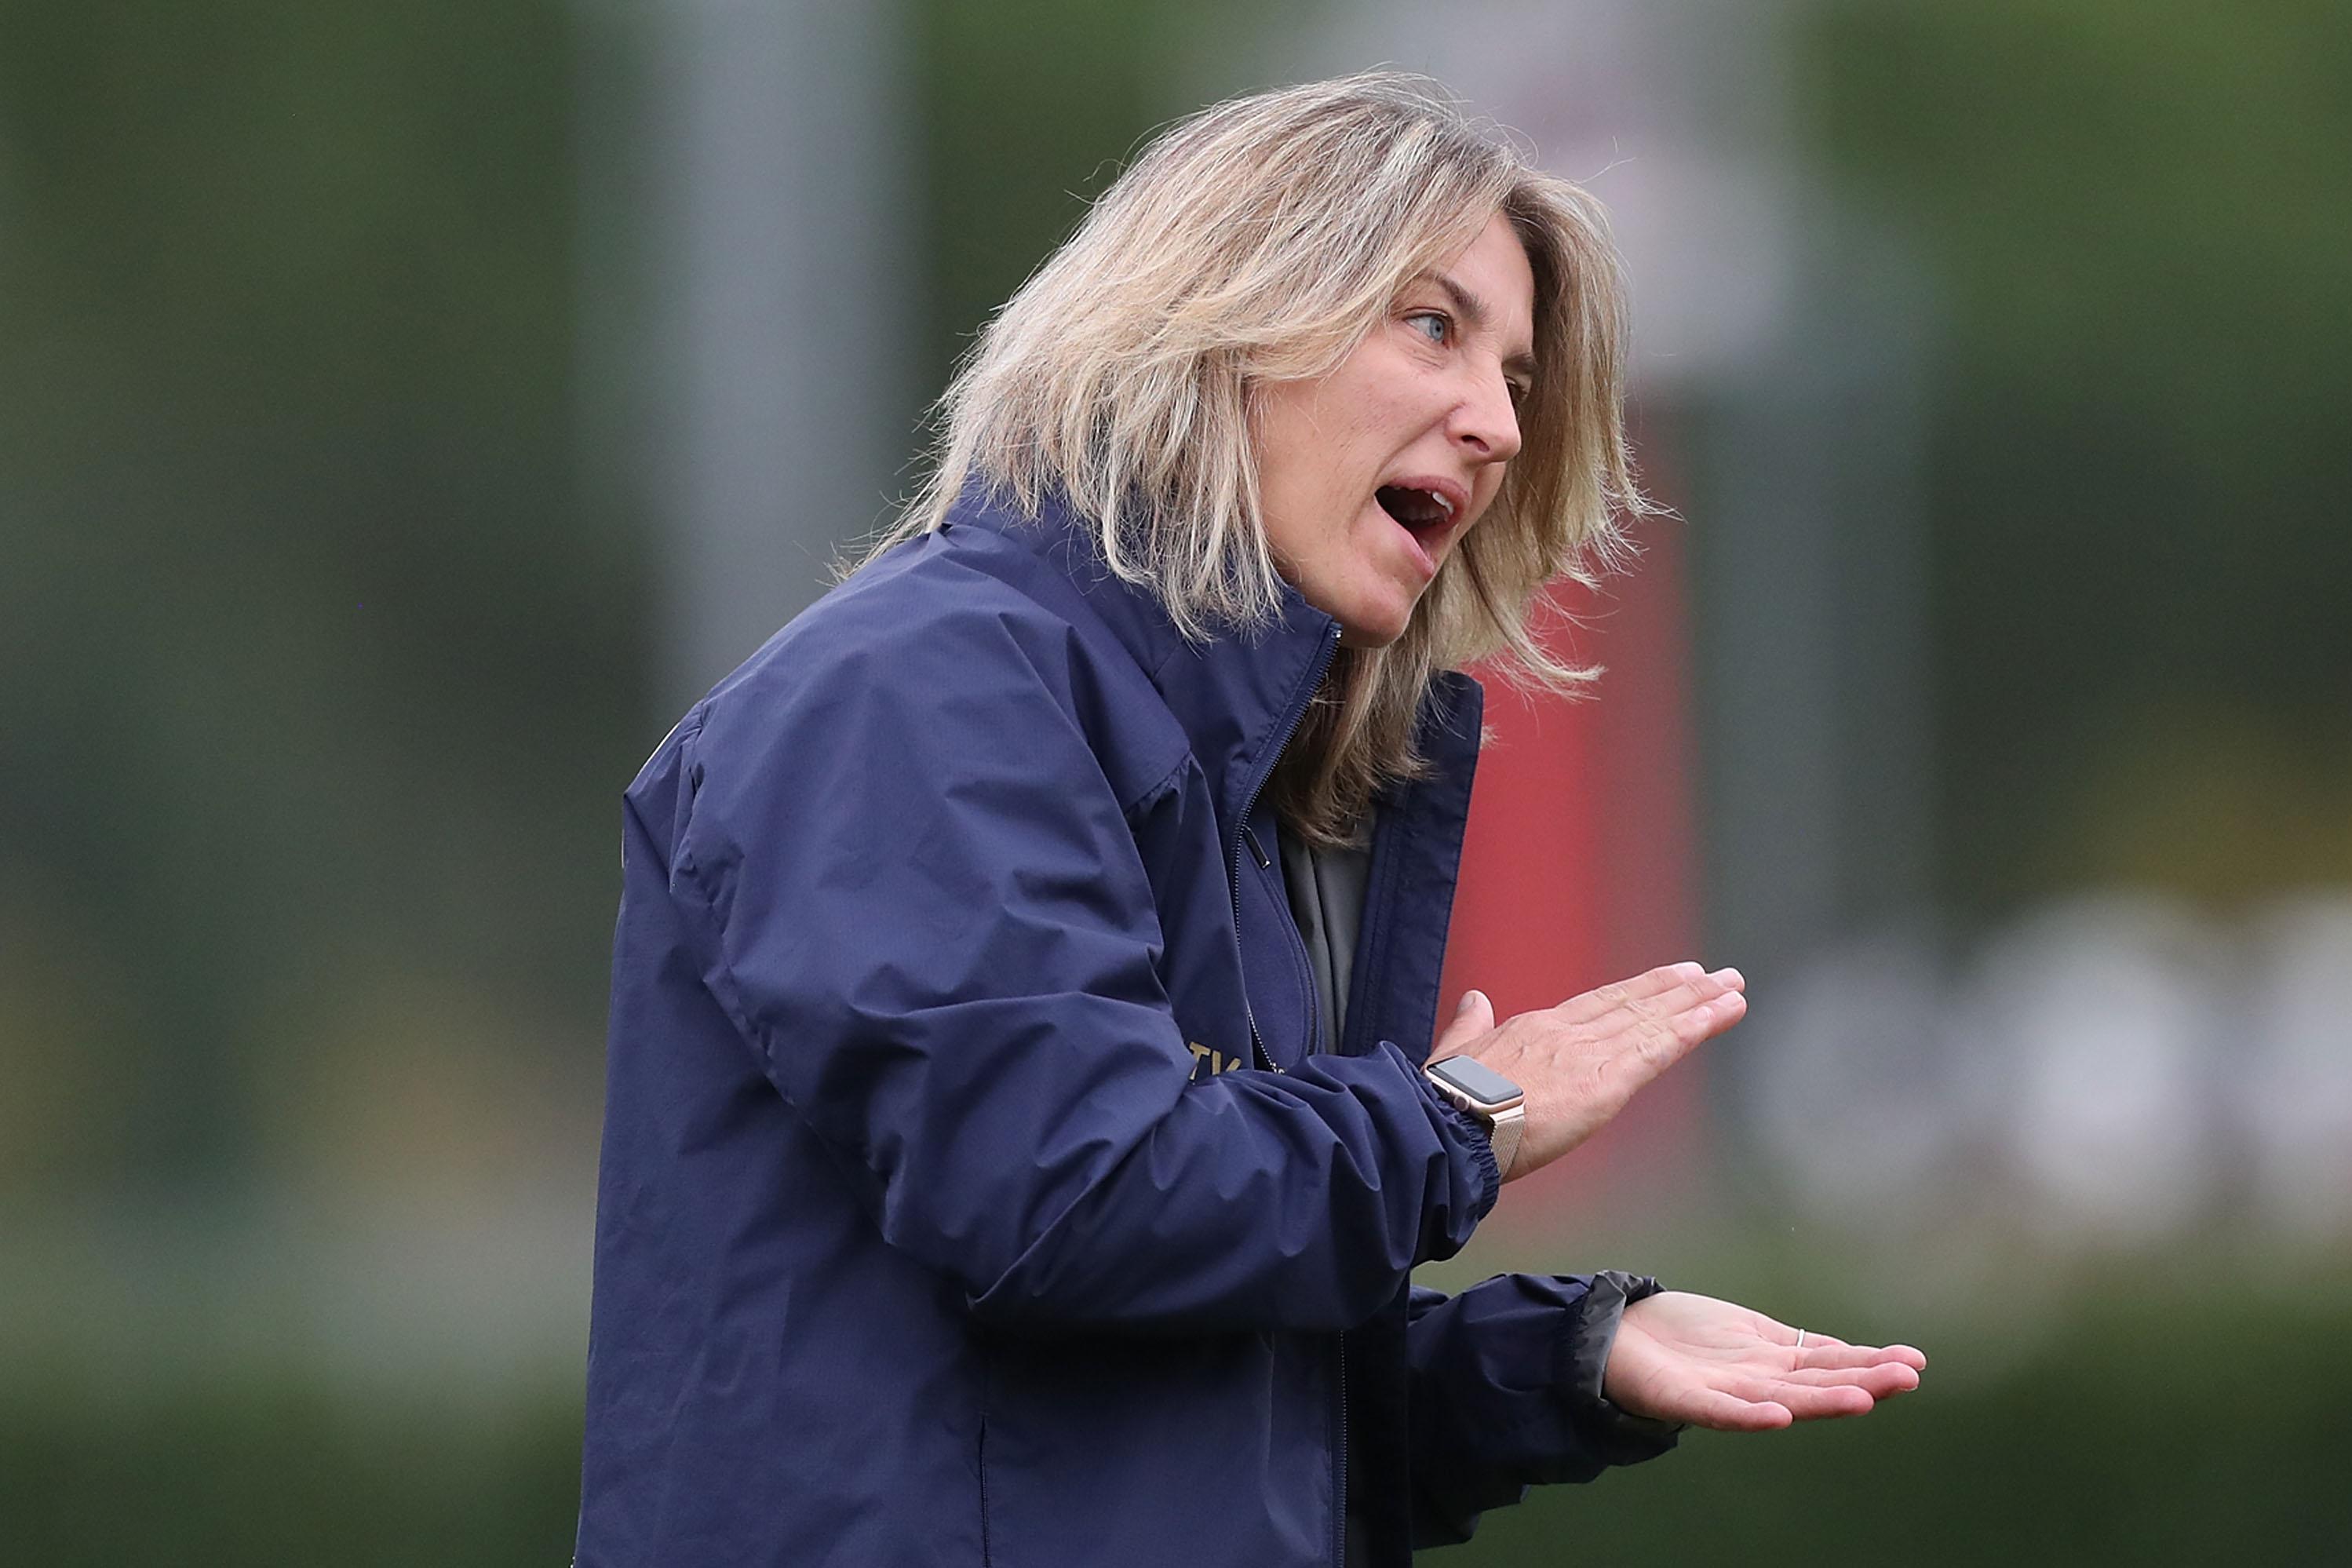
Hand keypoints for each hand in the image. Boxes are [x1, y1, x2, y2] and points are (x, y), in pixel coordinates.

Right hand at [1429, 962, 1746, 1181]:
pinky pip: (1661, 1049)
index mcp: (1534, 1028)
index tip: (1668, 977)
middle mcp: (1568, 1033)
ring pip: (1654, 1021)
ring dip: (1698, 1003)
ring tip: (1732, 988)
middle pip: (1634, 1005)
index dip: (1636, 990)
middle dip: (1678, 990)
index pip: (1598, 1004)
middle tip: (1717, 975)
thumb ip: (1470, 1025)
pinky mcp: (1605, 1082)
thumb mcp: (1454, 1054)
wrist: (1448, 1124)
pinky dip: (1695, 1027)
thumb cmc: (1444, 1101)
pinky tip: (1722, 1012)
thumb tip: (1475, 998)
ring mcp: (1588, 1054)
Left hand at [1602, 1291, 1926, 1430]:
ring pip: (1782, 1400)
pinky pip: (1720, 1412)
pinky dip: (1750, 1416)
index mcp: (1775, 1364)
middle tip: (1908, 1378)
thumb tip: (1852, 1353)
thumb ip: (1798, 1347)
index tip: (1914, 1362)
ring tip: (1861, 1400)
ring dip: (1821, 1402)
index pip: (1832, 1364)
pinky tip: (1779, 1415)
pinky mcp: (1685, 1400)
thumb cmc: (1686, 1336)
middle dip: (1863, 1381)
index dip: (1871, 1363)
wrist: (1619, 1336)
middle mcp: (1758, 1383)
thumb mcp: (1752, 1333)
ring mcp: (1725, 1393)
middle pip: (1817, 1384)